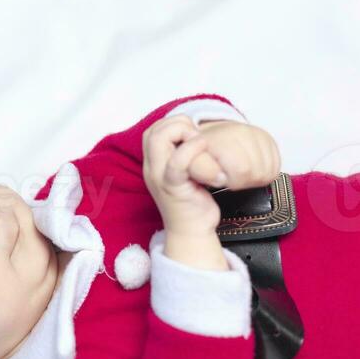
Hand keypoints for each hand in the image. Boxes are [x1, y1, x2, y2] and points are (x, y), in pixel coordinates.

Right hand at [142, 116, 224, 236]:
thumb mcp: (184, 175)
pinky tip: (208, 155)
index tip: (194, 136)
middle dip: (178, 124)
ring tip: (201, 146)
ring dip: (184, 133)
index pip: (153, 130)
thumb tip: (197, 134)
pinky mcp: (173, 187)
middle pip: (153, 131)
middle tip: (198, 139)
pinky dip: (192, 149)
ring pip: (159, 139)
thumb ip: (183, 156)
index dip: (174, 124)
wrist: (192, 234)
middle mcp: (152, 168)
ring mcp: (159, 177)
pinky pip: (177, 162)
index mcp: (153, 164)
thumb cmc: (193, 202)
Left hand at [188, 119, 281, 190]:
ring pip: (267, 171)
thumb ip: (202, 170)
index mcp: (222, 137)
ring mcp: (257, 133)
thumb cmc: (203, 154)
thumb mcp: (193, 163)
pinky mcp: (269, 139)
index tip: (222, 177)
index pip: (242, 169)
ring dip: (254, 179)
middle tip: (230, 176)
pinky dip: (265, 173)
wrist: (213, 136)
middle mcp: (241, 130)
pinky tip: (251, 168)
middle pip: (255, 172)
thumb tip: (221, 177)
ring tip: (238, 172)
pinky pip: (276, 167)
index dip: (233, 180)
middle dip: (243, 181)